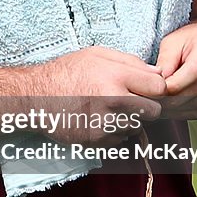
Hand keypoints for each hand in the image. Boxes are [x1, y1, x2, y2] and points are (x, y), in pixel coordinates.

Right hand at [29, 46, 167, 144]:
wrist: (37, 97)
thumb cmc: (67, 72)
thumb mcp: (97, 54)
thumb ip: (130, 62)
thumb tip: (158, 73)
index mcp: (116, 77)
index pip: (159, 88)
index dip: (154, 87)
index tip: (145, 88)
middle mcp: (114, 101)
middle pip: (154, 111)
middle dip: (146, 106)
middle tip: (130, 100)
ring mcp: (106, 124)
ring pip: (137, 127)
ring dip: (128, 120)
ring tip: (108, 109)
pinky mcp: (98, 141)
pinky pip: (120, 139)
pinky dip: (114, 132)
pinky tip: (98, 120)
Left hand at [155, 22, 196, 118]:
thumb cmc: (190, 42)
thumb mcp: (172, 43)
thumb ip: (165, 62)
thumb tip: (158, 86)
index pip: (193, 73)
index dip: (172, 87)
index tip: (155, 93)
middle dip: (173, 101)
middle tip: (155, 105)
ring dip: (180, 110)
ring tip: (164, 108)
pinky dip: (192, 113)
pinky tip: (178, 110)